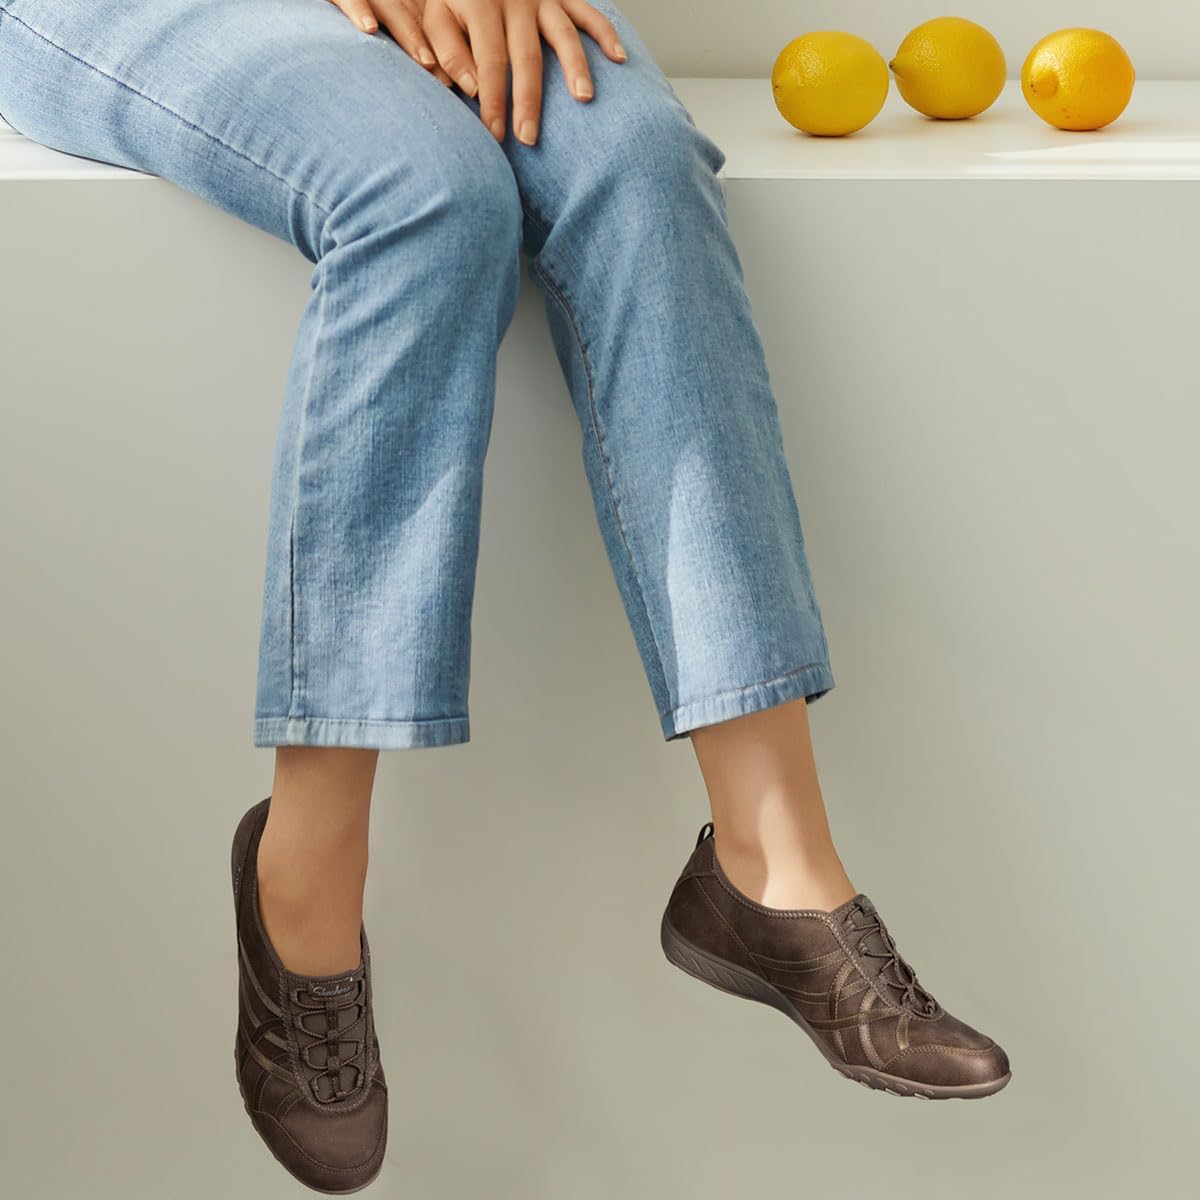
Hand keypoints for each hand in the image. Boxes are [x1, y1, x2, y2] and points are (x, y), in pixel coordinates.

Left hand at [332, 0, 628, 145]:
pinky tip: (619, 58)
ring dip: (575, 67)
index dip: (492, 101)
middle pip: (526, 56)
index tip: (495, 136)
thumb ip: (447, 49)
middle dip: (528, 101)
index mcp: (481, 4)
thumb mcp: (435, 14)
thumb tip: (468, 87)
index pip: (489, 61)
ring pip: (563, 35)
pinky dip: (605, 34)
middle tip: (529, 138)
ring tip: (583, 99)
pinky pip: (588, 12)